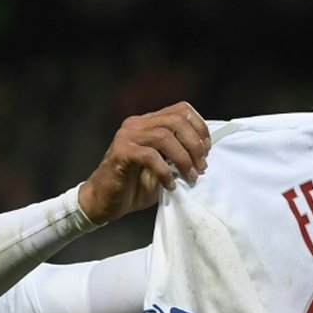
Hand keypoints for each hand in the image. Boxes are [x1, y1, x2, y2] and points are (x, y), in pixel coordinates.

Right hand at [79, 101, 209, 223]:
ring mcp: (127, 136)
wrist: (105, 202)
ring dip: (183, 158)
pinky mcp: (121, 152)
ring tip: (189, 177)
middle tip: (201, 167)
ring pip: (164, 136)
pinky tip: (169, 185)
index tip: (207, 149)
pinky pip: (150, 156)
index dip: (199, 127)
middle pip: (176, 121)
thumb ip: (177, 155)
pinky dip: (164, 172)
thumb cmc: (134, 186)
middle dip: (194, 144)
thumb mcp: (163, 167)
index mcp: (149, 122)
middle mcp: (137, 124)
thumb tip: (203, 156)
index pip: (181, 110)